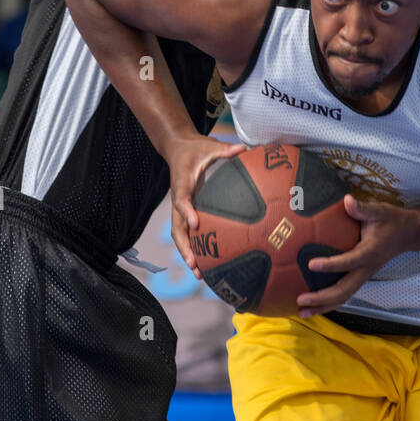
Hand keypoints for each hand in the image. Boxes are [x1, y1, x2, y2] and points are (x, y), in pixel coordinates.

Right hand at [167, 135, 245, 276]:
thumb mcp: (210, 146)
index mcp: (182, 183)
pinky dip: (194, 249)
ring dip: (187, 255)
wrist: (179, 149)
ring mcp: (180, 208)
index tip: (196, 224)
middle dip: (184, 247)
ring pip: (180, 235)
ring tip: (200, 275)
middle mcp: (178, 199)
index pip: (182, 200)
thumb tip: (242, 148)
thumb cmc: (196, 149)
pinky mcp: (185, 212)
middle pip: (177, 228)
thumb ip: (225, 149)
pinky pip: (187, 234)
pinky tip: (206, 265)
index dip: (187, 212)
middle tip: (195, 264)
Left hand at [296, 193, 415, 317]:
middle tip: (301, 299)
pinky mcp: (360, 277)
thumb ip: (363, 208)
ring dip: (323, 306)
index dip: (331, 265)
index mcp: (370, 252)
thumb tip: (347, 200)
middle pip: (344, 290)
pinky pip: (344, 294)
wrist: (408, 234)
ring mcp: (364, 276)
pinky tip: (312, 305)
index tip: (311, 264)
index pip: (349, 261)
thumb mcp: (380, 210)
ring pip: (344, 297)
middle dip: (322, 297)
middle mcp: (367, 269)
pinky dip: (328, 302)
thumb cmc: (391, 220)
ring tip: (302, 311)